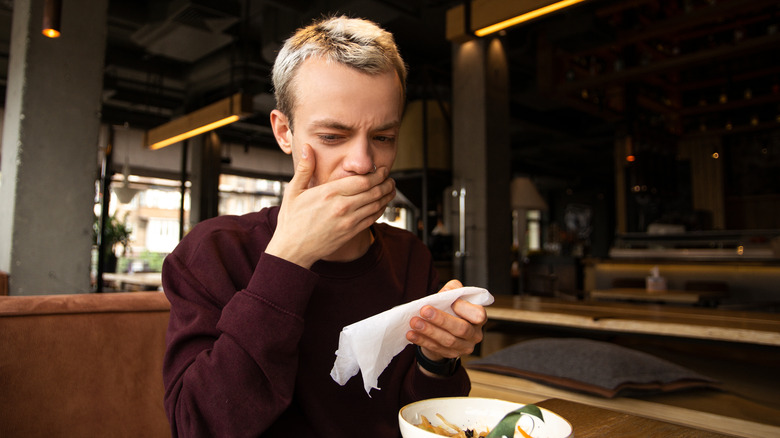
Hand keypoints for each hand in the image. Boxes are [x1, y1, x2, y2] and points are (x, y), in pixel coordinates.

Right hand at [265, 144, 395, 268]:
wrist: (293, 249)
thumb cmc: (291, 220)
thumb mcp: (293, 191)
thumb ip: (304, 169)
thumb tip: (307, 147)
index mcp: (329, 193)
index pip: (362, 180)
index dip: (377, 174)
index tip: (382, 169)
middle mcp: (341, 207)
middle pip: (373, 192)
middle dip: (386, 183)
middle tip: (390, 178)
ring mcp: (348, 221)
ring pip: (376, 205)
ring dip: (387, 196)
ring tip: (391, 189)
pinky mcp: (351, 233)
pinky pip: (372, 219)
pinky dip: (381, 210)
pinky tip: (382, 204)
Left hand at [406, 279, 487, 361]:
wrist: (444, 329)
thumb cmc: (451, 308)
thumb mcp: (454, 295)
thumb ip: (453, 289)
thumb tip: (446, 292)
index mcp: (479, 317)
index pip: (478, 314)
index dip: (464, 308)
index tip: (450, 302)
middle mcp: (475, 334)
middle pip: (461, 329)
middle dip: (441, 320)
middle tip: (424, 311)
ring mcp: (465, 347)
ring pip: (447, 341)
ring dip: (429, 331)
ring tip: (414, 322)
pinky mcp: (451, 354)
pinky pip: (436, 348)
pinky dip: (422, 340)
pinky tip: (411, 334)